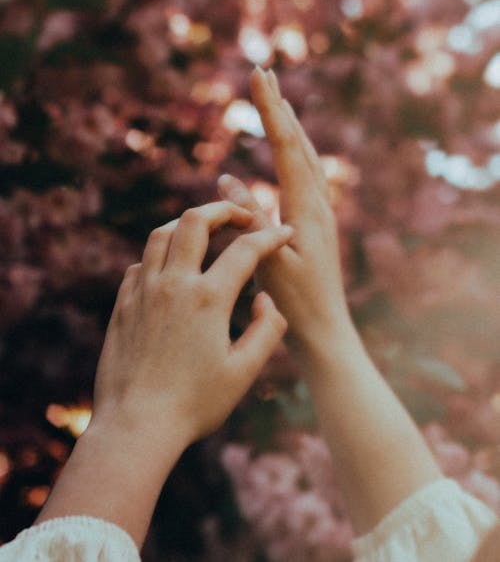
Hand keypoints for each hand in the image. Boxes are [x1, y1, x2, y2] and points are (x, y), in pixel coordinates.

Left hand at [92, 200, 292, 446]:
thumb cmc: (194, 405)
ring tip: (205, 230)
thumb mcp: (244, 373)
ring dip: (186, 224)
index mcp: (209, 298)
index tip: (284, 232)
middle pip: (195, 220)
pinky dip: (160, 254)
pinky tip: (171, 268)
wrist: (136, 426)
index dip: (270, 235)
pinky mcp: (123, 305)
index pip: (246, 249)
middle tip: (240, 215)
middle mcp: (174, 284)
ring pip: (161, 233)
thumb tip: (264, 299)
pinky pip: (140, 263)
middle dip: (223, 209)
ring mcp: (144, 291)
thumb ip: (266, 330)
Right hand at [218, 68, 353, 364]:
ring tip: (275, 101)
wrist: (326, 332)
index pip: (287, 147)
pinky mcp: (314, 223)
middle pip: (300, 143)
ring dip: (289, 125)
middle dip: (280, 107)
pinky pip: (304, 175)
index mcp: (307, 208)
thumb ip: (250, 218)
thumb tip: (228, 178)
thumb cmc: (296, 304)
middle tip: (264, 73)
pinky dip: (292, 151)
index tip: (258, 76)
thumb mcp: (267, 261)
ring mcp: (319, 212)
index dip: (271, 110)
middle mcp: (318, 203)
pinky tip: (283, 154)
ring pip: (305, 156)